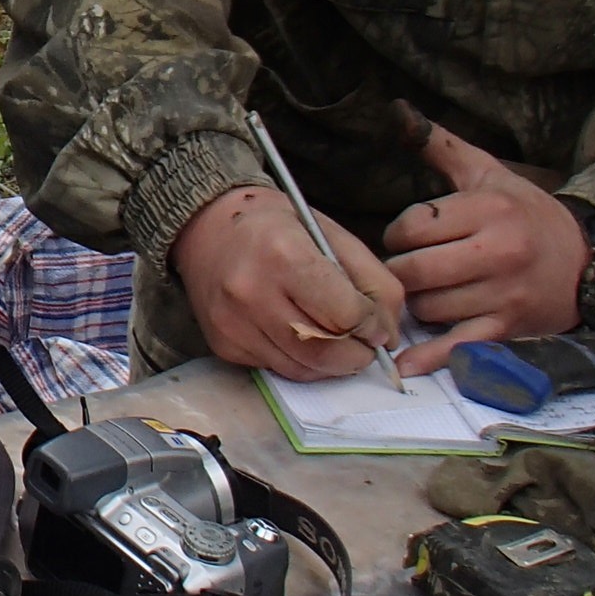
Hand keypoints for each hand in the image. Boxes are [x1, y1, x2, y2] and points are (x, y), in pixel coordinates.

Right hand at [172, 186, 405, 377]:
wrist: (206, 228)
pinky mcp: (223, 345)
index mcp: (283, 253)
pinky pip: (277, 369)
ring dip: (332, 365)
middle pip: (324, 350)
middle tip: (367, 347)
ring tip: (340, 344)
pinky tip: (303, 340)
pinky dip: (301, 363)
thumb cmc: (275, 226)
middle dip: (357, 355)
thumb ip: (371, 280)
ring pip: (302, 368)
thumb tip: (388, 336)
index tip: (377, 323)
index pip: (345, 314)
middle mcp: (251, 291)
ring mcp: (233, 323)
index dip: (372, 324)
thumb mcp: (330, 234)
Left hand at [382, 119, 586, 372]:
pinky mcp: (506, 328)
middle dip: (401, 271)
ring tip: (431, 290)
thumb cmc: (525, 214)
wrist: (585, 261)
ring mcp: (502, 295)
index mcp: (489, 211)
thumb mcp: (487, 174)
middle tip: (411, 267)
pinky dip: (430, 357)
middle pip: (414, 271)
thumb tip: (399, 112)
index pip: (411, 227)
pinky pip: (459, 345)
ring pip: (429, 307)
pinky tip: (405, 363)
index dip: (399, 233)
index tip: (410, 236)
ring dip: (418, 304)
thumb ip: (441, 146)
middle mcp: (497, 253)